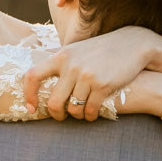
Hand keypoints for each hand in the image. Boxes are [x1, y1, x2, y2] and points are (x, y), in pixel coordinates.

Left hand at [23, 26, 161, 120]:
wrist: (133, 44)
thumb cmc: (102, 49)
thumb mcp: (78, 49)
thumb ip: (60, 59)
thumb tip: (39, 70)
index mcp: (61, 56)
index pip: (32, 75)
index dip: (28, 95)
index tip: (32, 107)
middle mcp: (71, 65)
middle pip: (54, 101)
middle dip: (56, 114)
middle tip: (61, 116)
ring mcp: (87, 75)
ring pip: (73, 108)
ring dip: (76, 116)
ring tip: (81, 114)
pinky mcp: (103, 85)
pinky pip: (90, 110)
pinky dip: (89, 116)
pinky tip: (92, 114)